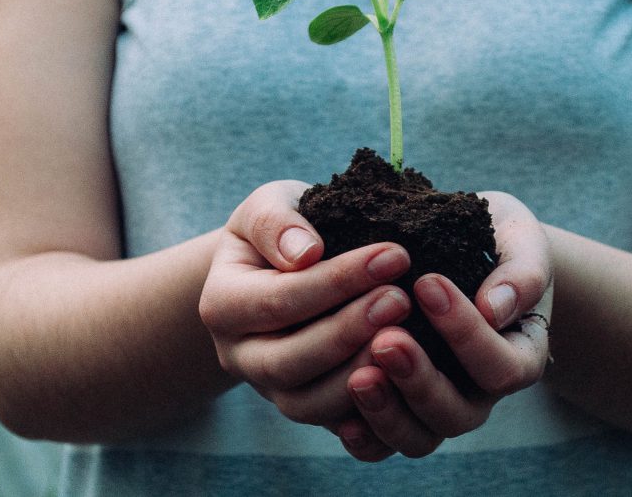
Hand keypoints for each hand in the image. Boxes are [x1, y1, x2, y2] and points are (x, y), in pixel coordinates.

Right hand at [198, 180, 413, 427]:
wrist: (280, 267)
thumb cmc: (282, 229)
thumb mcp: (268, 205)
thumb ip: (276, 222)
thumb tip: (305, 252)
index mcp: (222, 304)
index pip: (279, 300)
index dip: (337, 281)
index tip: (394, 255)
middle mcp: (238, 356)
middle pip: (289, 361)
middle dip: (349, 331)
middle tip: (402, 298)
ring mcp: (270, 390)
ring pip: (309, 404)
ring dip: (361, 372)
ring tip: (409, 336)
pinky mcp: (306, 408)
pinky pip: (335, 425)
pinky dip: (370, 410)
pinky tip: (407, 376)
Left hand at [337, 191, 552, 460]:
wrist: (468, 248)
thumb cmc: (499, 241)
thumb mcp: (520, 242)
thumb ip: (521, 273)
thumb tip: (494, 308)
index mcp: (520, 356)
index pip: (501, 367)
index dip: (466, 333)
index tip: (427, 283)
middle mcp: (480, 393)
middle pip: (457, 414)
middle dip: (419, 379)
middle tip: (386, 338)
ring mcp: (438, 407)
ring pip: (418, 438)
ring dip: (387, 412)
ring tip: (359, 376)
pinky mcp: (399, 411)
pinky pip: (382, 446)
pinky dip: (364, 436)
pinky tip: (341, 416)